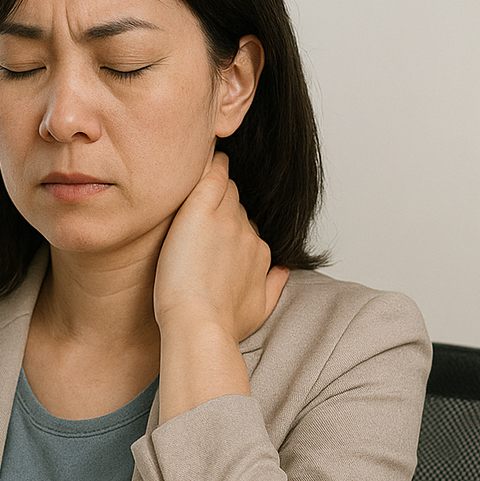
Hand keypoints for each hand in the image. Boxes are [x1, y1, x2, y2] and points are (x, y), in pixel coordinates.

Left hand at [154, 152, 286, 341]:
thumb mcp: (260, 310)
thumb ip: (274, 285)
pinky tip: (210, 156)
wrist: (200, 324)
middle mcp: (249, 233)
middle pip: (237, 207)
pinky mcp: (202, 212)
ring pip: (225, 191)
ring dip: (215, 188)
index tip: (216, 234)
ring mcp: (227, 220)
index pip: (247, 227)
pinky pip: (213, 176)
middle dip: (222, 209)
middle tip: (200, 216)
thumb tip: (284, 270)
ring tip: (195, 181)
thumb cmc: (223, 324)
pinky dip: (213, 164)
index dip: (230, 229)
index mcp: (260, 253)